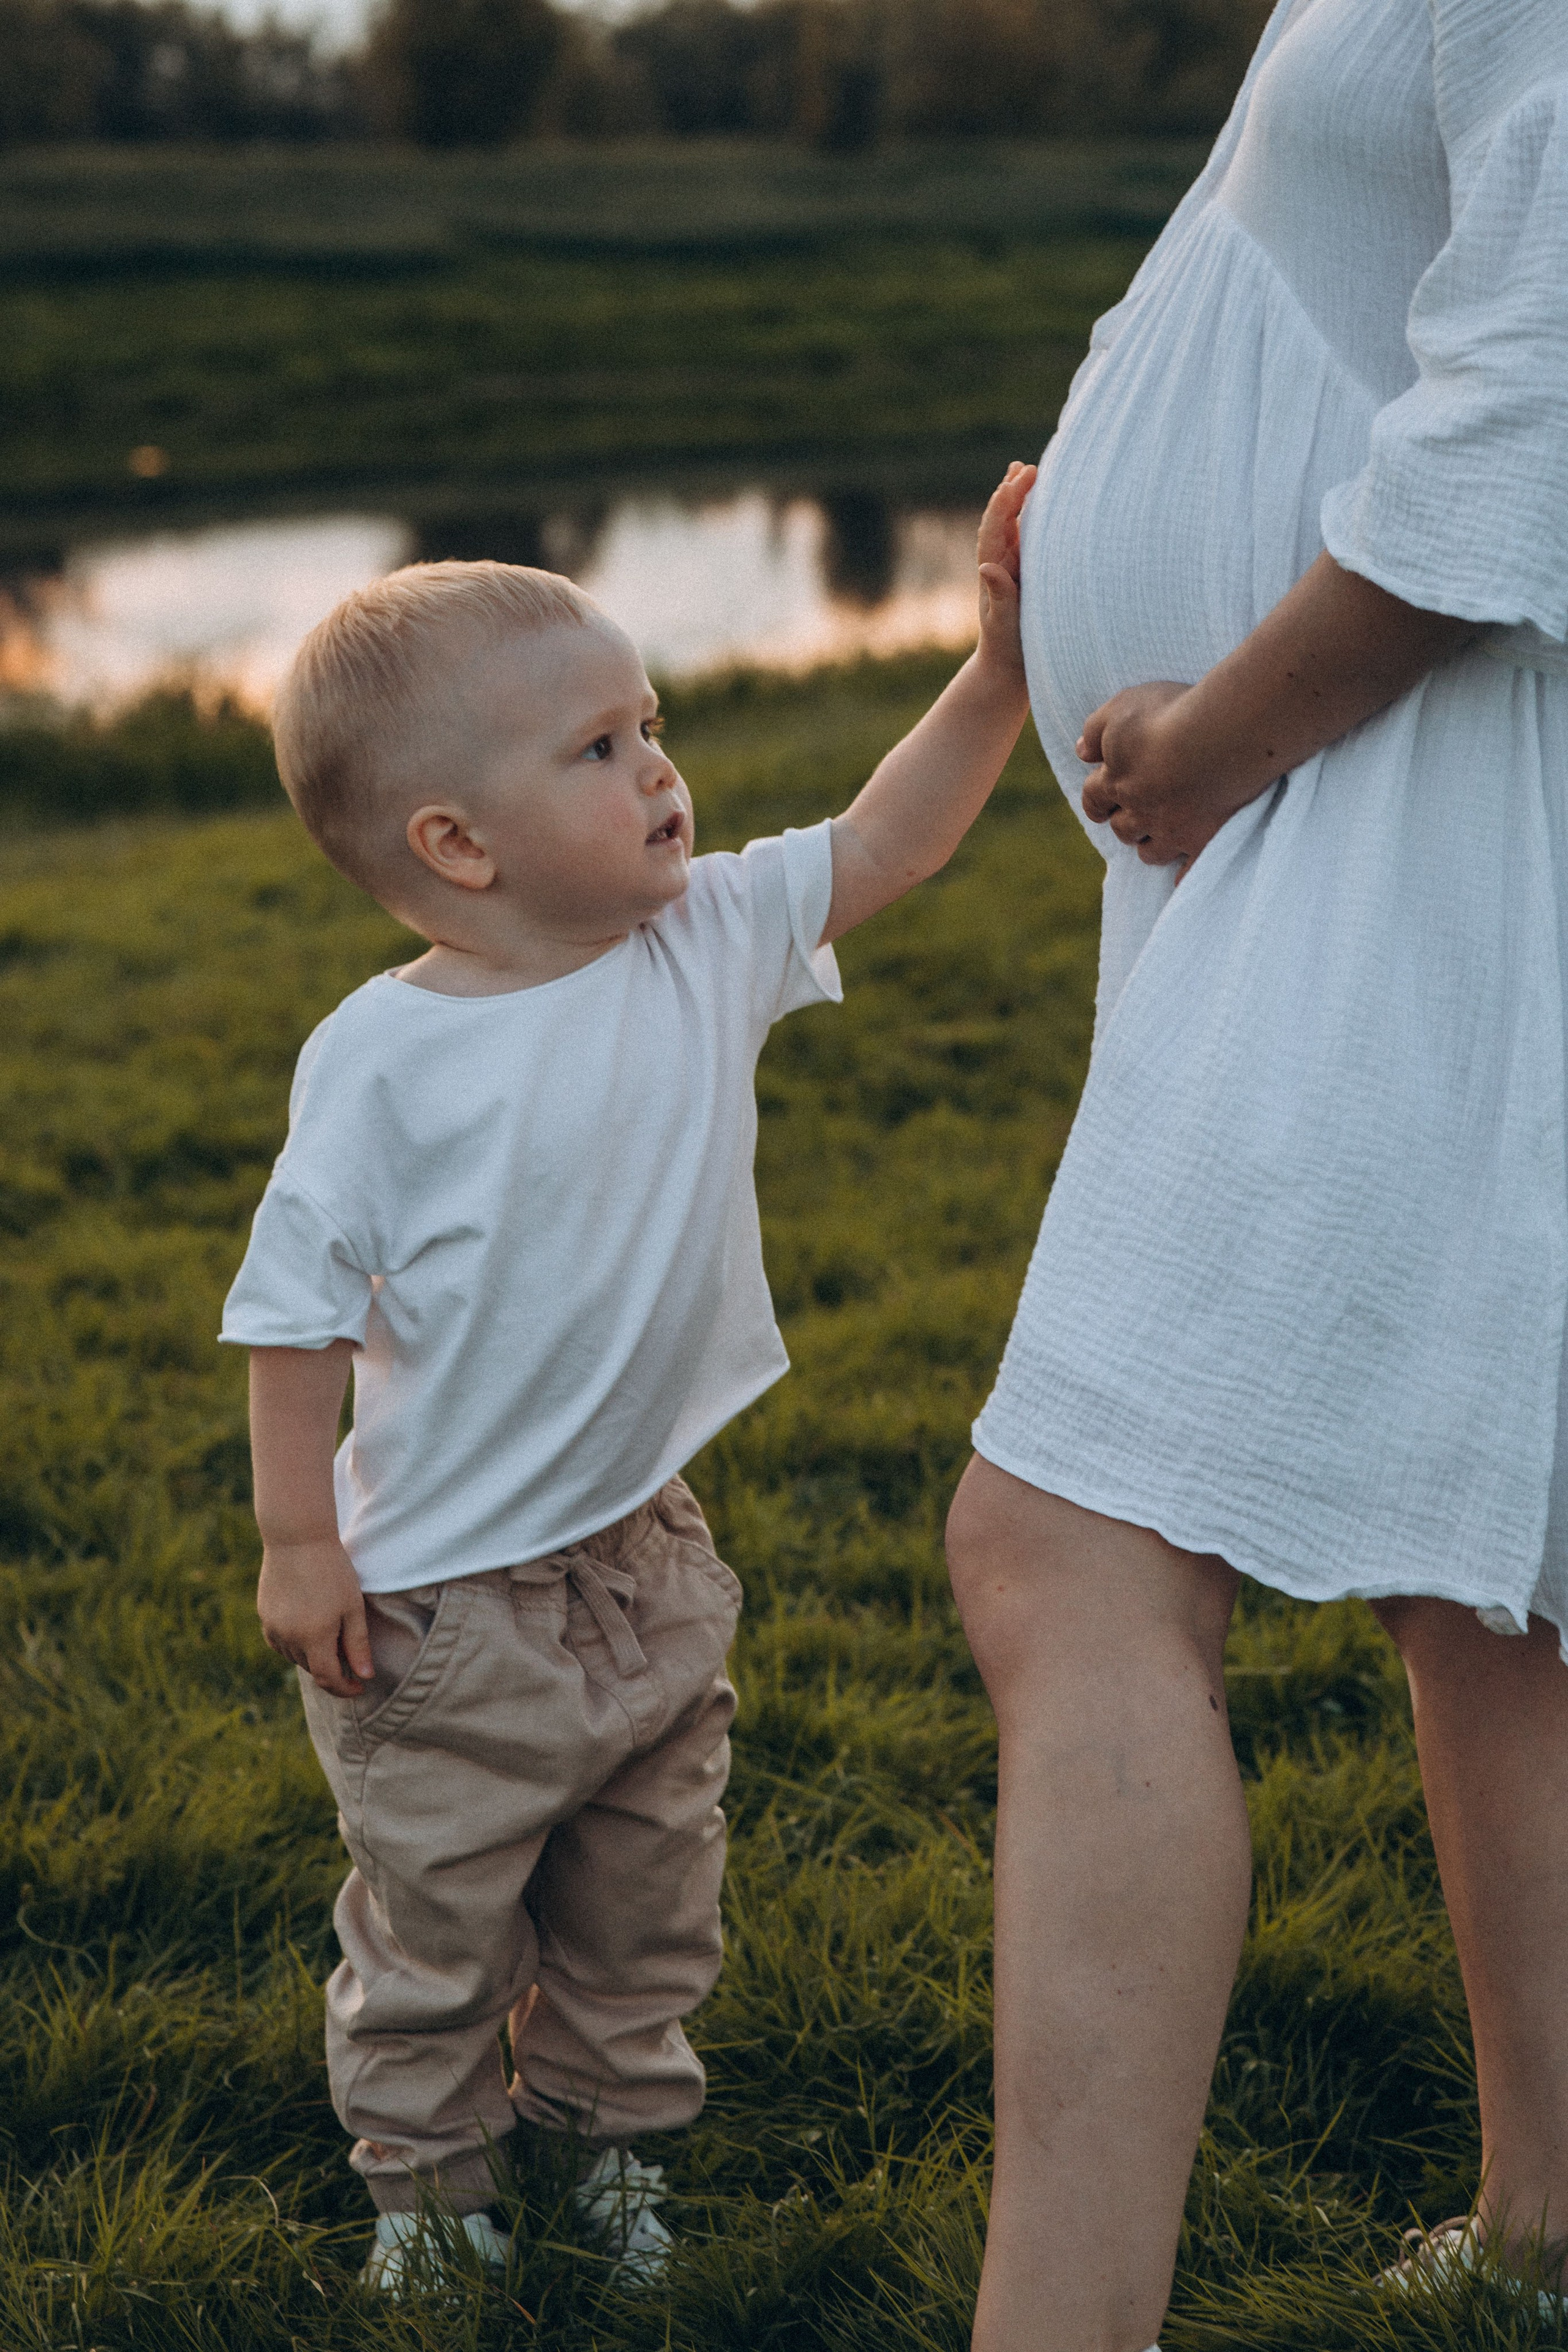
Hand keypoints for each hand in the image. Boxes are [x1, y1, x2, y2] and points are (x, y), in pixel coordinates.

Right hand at [257, 1534, 372, 1695]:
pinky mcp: (263, 1614)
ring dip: (313, 1656)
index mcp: (313, 1638)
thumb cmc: (333, 1570)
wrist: (297, 1538)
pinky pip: (280, 1641)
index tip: (359, 1687)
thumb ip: (358, 1645)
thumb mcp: (353, 1607)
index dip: (345, 1688)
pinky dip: (295, 1643)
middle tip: (350, 1653)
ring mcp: (272, 1626)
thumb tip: (365, 1677)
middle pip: (312, 1668)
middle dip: (332, 1668)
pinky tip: (307, 1627)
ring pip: (294, 1656)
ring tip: (331, 1635)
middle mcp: (288, 1638)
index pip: (328, 1679)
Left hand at [975, 461, 1036, 683]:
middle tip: (1026, 468)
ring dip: (1016, 499)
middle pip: (1002, 519)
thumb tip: (985, 566)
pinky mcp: (1022, 577)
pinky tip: (1034, 506)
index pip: (997, 527)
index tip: (1020, 478)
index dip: (1007, 500)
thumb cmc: (1009, 651)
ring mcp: (1011, 569)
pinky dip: (1027, 519)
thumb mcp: (1004, 626)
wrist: (1007, 672)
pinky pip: (1024, 540)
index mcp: (995, 571)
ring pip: (1012, 526)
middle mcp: (1000, 564)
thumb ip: (999, 597)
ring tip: (1022, 471)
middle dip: (1012, 492)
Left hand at [1078, 681, 1268, 868]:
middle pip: (1122, 828)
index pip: (1094, 797)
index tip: (1100, 801)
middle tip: (1135, 814)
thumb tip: (1082, 751)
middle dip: (1124, 822)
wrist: (1221, 737)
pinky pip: (1190, 870)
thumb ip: (1095, 729)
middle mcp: (1140, 812)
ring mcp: (1173, 831)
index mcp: (1117, 781)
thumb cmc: (1170, 716)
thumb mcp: (1122, 708)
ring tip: (1160, 836)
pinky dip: (1183, 876)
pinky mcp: (1205, 841)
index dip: (1096, 799)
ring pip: (1150, 852)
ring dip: (1149, 845)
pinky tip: (1181, 879)